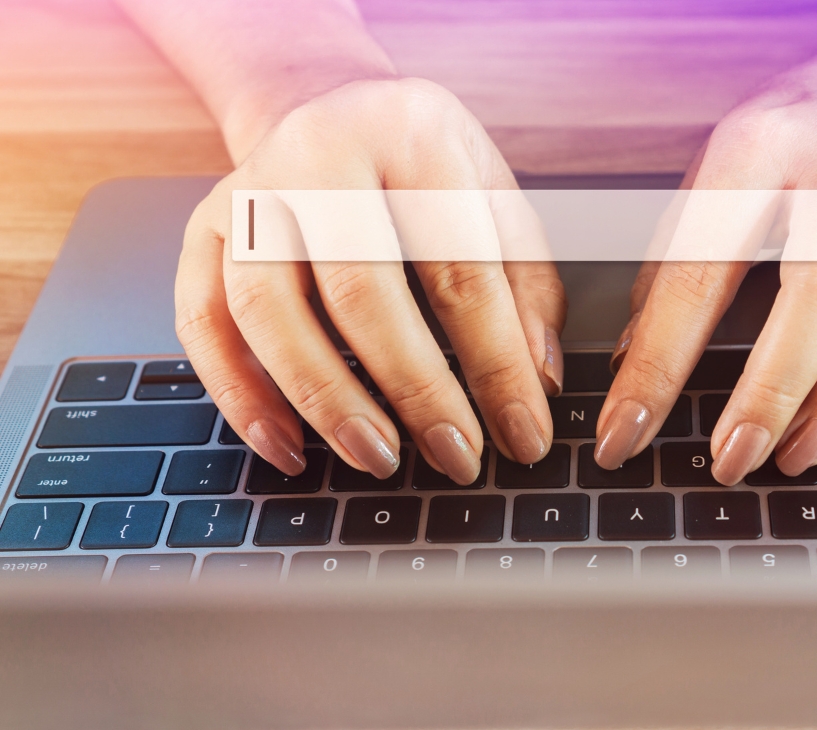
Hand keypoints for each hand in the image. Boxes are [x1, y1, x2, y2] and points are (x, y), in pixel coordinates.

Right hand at [177, 78, 565, 482]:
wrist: (328, 109)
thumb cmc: (425, 170)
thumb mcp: (495, 201)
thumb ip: (526, 288)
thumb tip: (536, 383)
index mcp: (410, 134)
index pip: (459, 266)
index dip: (495, 363)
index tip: (523, 434)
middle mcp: (317, 152)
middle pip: (359, 288)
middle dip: (415, 390)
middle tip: (456, 457)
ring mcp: (247, 192)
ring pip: (266, 310)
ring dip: (323, 399)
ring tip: (378, 457)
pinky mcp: (203, 233)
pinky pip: (203, 325)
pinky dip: (240, 396)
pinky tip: (288, 446)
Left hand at [595, 63, 816, 483]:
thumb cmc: (791, 139)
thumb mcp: (713, 175)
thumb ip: (675, 264)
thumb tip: (634, 368)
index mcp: (758, 148)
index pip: (698, 273)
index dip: (658, 365)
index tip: (625, 432)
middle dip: (769, 394)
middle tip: (732, 460)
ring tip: (797, 456)